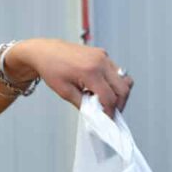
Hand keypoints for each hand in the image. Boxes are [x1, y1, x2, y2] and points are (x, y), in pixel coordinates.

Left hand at [6, 38, 132, 117]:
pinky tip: (101, 88)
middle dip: (119, 104)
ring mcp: (104, 56)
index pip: (109, 97)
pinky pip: (117, 71)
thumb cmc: (52, 70)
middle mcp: (101, 62)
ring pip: (124, 79)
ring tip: (106, 101)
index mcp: (90, 72)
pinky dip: (114, 82)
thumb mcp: (65, 92)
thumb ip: (83, 104)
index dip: (110, 112)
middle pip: (123, 88)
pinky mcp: (103, 54)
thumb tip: (96, 114)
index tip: (108, 120)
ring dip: (119, 93)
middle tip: (111, 113)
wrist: (46, 52)